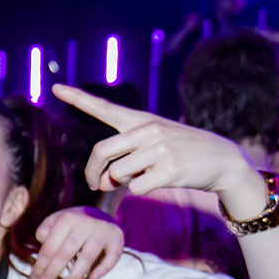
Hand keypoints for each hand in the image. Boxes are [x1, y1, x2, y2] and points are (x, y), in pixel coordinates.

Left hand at [31, 206, 124, 278]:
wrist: (102, 209)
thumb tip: (41, 249)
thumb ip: (45, 231)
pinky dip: (103, 269)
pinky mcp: (117, 237)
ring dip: (73, 277)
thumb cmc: (74, 221)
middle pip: (65, 253)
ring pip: (87, 257)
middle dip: (51, 273)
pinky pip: (112, 257)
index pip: (50, 246)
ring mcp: (103, 230)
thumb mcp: (57, 220)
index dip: (40, 264)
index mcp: (68, 218)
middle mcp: (86, 222)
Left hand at [53, 84, 265, 215]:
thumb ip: (125, 158)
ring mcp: (159, 149)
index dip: (78, 98)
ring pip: (118, 174)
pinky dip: (141, 191)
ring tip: (145, 176)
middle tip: (96, 185)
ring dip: (123, 184)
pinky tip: (160, 182)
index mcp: (141, 120)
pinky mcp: (169, 169)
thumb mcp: (154, 147)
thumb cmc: (182, 154)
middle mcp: (148, 130)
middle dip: (92, 172)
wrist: (222, 160)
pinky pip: (137, 188)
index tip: (56, 87)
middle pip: (101, 151)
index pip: (104, 107)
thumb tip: (102, 181)